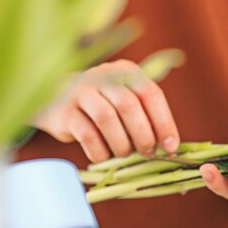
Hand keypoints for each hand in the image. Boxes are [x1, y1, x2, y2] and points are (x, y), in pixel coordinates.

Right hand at [32, 59, 179, 161]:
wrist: (57, 102)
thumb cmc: (104, 107)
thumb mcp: (127, 103)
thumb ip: (147, 118)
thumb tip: (170, 147)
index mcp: (126, 71)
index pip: (150, 93)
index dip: (164, 122)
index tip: (170, 147)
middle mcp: (102, 75)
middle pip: (129, 105)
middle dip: (143, 135)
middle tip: (147, 152)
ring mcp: (80, 91)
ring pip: (107, 118)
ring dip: (122, 144)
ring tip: (124, 153)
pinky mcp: (63, 111)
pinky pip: (87, 134)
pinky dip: (100, 151)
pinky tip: (104, 156)